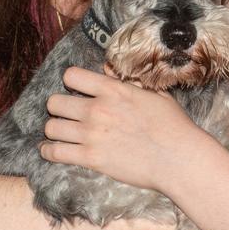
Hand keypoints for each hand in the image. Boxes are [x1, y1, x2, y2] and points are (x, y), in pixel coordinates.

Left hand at [40, 66, 210, 191]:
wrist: (179, 158)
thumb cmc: (172, 126)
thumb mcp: (154, 94)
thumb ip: (128, 82)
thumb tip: (108, 71)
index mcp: (113, 90)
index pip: (71, 76)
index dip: (71, 82)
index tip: (76, 89)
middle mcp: (97, 109)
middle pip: (55, 102)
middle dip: (58, 107)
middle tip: (66, 114)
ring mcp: (92, 134)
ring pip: (51, 127)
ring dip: (54, 130)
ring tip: (59, 133)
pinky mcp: (91, 158)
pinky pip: (55, 152)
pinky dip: (49, 151)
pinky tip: (51, 150)